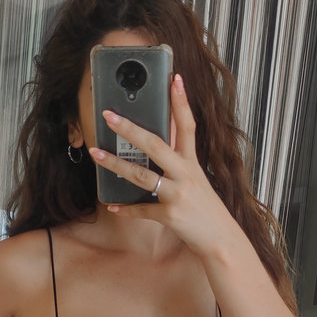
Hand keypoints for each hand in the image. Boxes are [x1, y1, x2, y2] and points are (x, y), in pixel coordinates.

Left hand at [88, 73, 233, 252]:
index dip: (181, 102)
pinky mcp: (170, 215)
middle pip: (156, 145)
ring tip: (96, 153)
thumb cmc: (205, 208)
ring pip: (142, 175)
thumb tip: (153, 147)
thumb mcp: (197, 180)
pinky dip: (126, 208)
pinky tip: (112, 205)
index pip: (187, 125)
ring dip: (116, 164)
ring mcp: (178, 194)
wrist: (221, 239)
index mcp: (192, 163)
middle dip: (130, 129)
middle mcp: (186, 174)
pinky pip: (142, 209)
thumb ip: (179, 163)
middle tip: (109, 115)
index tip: (174, 78)